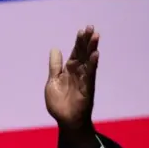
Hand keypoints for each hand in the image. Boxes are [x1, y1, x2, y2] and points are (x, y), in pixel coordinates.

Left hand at [45, 26, 100, 147]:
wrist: (65, 120)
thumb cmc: (59, 103)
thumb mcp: (52, 81)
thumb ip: (55, 66)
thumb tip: (55, 48)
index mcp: (68, 70)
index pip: (75, 52)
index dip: (78, 42)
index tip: (82, 30)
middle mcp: (78, 72)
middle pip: (83, 53)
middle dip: (86, 41)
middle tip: (90, 27)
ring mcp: (84, 79)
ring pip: (89, 61)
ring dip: (92, 49)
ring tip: (96, 36)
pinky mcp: (88, 88)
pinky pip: (90, 75)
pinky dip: (92, 64)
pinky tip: (95, 54)